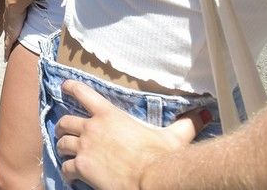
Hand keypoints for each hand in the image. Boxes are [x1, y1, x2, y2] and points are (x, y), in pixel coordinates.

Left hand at [2, 2, 28, 57]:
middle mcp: (7, 27)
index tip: (12, 37)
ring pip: (6, 43)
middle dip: (8, 42)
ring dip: (7, 48)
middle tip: (8, 49)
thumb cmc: (21, 5)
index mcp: (10, 21)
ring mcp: (8, 33)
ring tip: (7, 55)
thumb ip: (29, 10)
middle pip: (7, 36)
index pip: (10, 29)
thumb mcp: (25, 9)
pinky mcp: (9, 38)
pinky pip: (7, 48)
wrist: (14, 5)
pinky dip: (6, 53)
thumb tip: (35, 6)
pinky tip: (5, 59)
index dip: (11, 33)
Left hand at [54, 80, 208, 188]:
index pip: (83, 93)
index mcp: (109, 115)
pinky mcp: (81, 167)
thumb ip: (186, 124)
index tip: (64, 86)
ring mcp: (84, 148)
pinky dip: (66, 172)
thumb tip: (204, 114)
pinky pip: (65, 167)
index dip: (71, 88)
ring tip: (66, 153)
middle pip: (66, 121)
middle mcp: (92, 128)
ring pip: (62, 143)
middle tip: (65, 132)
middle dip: (64, 127)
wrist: (151, 180)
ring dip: (62, 148)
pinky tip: (71, 177)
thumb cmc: (161, 157)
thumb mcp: (174, 137)